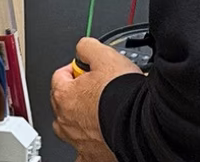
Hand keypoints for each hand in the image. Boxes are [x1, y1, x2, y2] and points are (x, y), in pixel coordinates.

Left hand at [50, 38, 141, 157]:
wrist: (140, 122)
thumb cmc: (122, 94)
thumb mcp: (104, 55)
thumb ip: (88, 47)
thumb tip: (83, 47)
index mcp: (64, 96)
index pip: (60, 76)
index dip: (75, 68)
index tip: (85, 68)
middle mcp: (66, 121)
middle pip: (63, 102)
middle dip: (76, 93)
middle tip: (96, 87)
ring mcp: (77, 141)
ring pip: (70, 128)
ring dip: (79, 119)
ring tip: (99, 111)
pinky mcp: (92, 155)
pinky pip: (83, 153)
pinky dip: (89, 147)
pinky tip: (99, 139)